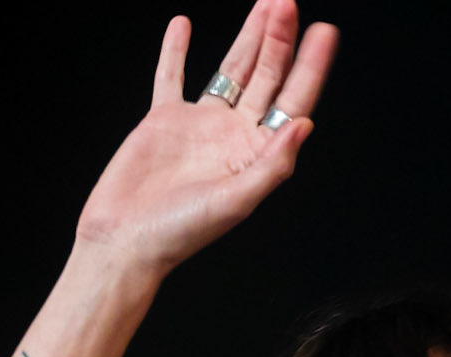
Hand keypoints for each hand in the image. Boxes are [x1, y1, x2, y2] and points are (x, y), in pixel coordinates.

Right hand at [76, 3, 336, 273]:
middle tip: (288, 2)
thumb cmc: (180, 232)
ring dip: (248, 36)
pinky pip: (171, 77)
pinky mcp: (165, 120)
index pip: (292, 103)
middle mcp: (233, 137)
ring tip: (266, 2)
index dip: (310, 67)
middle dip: (279, 39)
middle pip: (266, 77)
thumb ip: (271, 165)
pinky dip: (176, 51)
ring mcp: (201, 126)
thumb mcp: (235, 201)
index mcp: (255, 156)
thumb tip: (304, 125)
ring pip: (231, 70)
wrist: (125, 240)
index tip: (324, 31)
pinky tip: (183, 26)